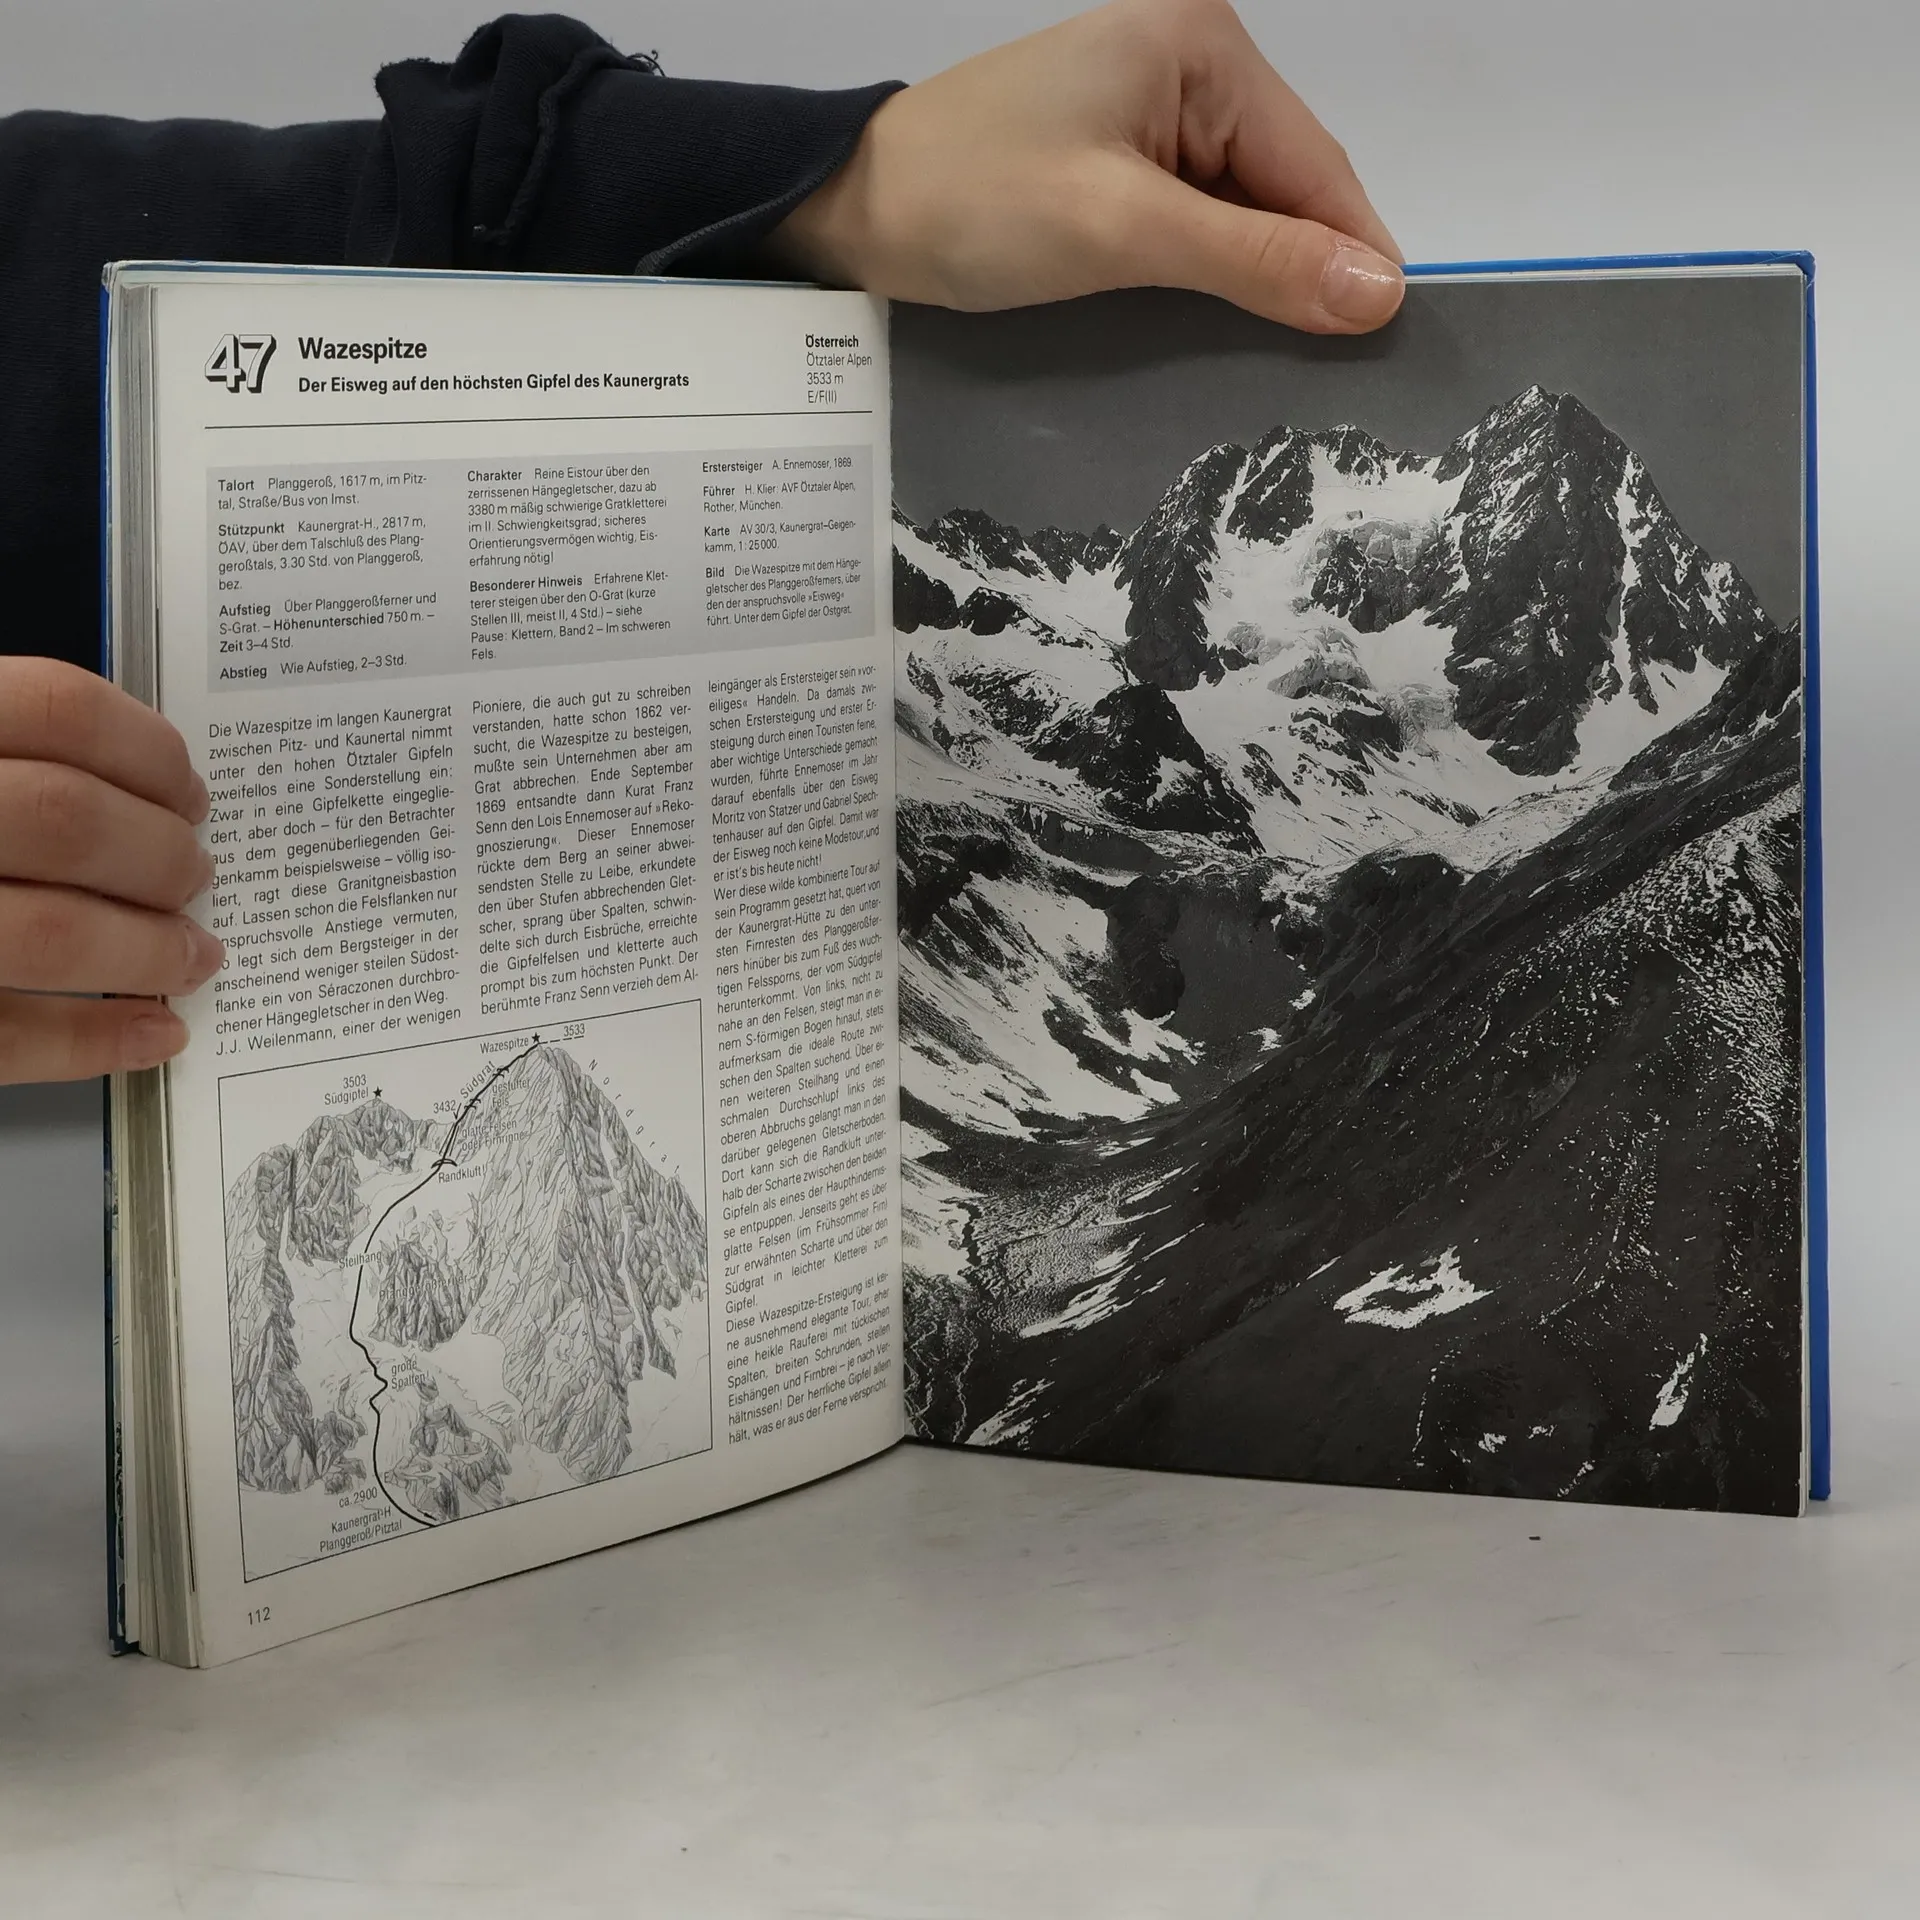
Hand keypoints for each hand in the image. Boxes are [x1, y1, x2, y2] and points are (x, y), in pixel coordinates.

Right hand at [0, 658, 220, 1083]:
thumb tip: (137, 789)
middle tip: (195, 876)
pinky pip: (3, 1036)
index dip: (146, 751)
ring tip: (193, 955)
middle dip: (159, 858)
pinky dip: (96, 1042)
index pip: (54, 708)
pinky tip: (153, 1033)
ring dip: (147, 951)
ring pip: (51, 936)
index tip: (189, 789)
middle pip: (68, 823)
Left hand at [770, 0, 1403, 332]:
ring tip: (1281, 373)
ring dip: (1253, 287)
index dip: (1353, 257)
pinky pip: (1189, 228)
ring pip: (1238, 217)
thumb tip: (1382, 293)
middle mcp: (1187, 66)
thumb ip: (1254, 259)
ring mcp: (1148, 116)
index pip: (1314, 166)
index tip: (1391, 347)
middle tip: (1333, 384)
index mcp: (1202, 48)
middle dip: (1301, 276)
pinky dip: (1203, 280)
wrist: (846, 212)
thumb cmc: (974, 202)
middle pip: (1282, 191)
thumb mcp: (1123, 231)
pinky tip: (1213, 337)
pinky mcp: (1114, 164)